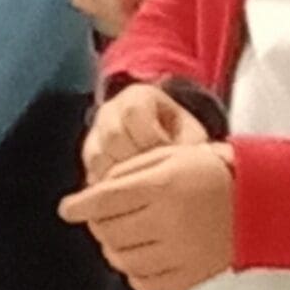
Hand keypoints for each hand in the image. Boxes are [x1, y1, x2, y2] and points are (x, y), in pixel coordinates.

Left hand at [59, 142, 233, 289]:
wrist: (262, 197)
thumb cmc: (212, 171)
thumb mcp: (166, 156)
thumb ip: (126, 173)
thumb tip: (92, 194)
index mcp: (162, 187)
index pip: (105, 200)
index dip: (79, 206)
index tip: (67, 209)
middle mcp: (171, 221)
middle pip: (110, 232)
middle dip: (98, 224)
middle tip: (102, 217)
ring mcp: (183, 252)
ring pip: (124, 261)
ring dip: (113, 249)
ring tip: (121, 236)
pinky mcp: (194, 274)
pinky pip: (148, 284)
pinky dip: (135, 273)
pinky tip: (140, 257)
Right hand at [82, 82, 208, 185]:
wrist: (164, 139)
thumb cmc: (179, 136)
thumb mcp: (190, 134)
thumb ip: (192, 145)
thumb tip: (199, 160)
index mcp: (137, 96)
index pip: (133, 113)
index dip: (153, 139)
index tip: (168, 154)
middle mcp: (110, 111)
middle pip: (112, 135)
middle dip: (135, 159)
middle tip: (154, 173)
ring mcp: (96, 133)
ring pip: (98, 157)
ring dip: (121, 175)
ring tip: (142, 186)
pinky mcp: (89, 156)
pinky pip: (92, 173)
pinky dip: (109, 185)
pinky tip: (128, 193)